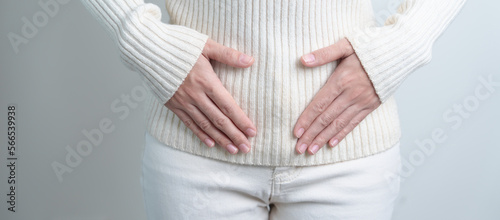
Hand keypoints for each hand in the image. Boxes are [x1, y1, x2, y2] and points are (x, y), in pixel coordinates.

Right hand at [165, 39, 256, 154]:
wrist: (147, 50)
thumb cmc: (178, 45)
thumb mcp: (206, 45)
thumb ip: (228, 55)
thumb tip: (250, 60)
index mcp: (206, 81)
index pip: (228, 106)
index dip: (241, 120)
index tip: (252, 132)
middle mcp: (196, 95)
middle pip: (219, 119)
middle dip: (234, 135)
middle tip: (247, 148)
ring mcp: (184, 102)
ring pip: (205, 125)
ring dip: (220, 139)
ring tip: (233, 150)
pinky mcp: (173, 105)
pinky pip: (189, 123)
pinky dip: (200, 134)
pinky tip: (210, 143)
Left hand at [294, 38, 380, 154]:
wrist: (402, 51)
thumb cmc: (371, 45)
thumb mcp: (346, 44)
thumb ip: (324, 53)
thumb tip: (303, 60)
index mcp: (342, 79)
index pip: (319, 104)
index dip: (307, 119)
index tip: (296, 132)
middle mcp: (352, 94)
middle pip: (327, 118)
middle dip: (311, 135)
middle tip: (298, 148)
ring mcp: (363, 101)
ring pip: (339, 124)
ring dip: (323, 138)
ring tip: (311, 150)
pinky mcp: (372, 105)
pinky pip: (354, 123)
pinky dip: (342, 134)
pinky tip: (331, 143)